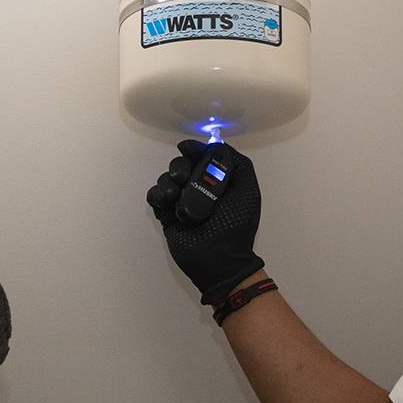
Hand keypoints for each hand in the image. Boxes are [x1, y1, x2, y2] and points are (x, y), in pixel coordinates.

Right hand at [145, 139, 264, 304]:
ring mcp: (182, 202)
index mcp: (218, 181)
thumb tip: (214, 144)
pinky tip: (167, 200)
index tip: (187, 148)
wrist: (219, 258)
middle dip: (180, 166)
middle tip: (184, 177)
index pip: (201, 156)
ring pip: (167, 179)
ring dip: (168, 181)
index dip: (194, 149)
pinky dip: (157, 194)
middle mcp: (199, 189)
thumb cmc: (235, 225)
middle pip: (181, 165)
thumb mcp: (247, 188)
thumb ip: (236, 162)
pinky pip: (156, 197)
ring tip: (176, 194)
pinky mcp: (168, 215)